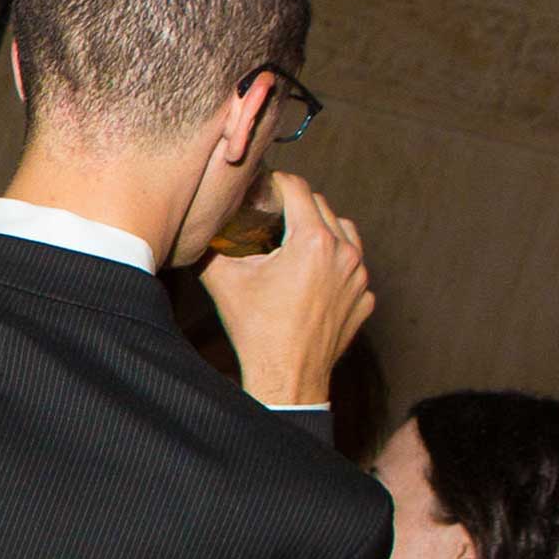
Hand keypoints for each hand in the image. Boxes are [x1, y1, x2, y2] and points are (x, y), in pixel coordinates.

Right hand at [200, 172, 373, 406]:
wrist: (286, 375)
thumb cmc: (257, 330)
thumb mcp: (223, 282)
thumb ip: (210, 248)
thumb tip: (194, 230)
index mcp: (312, 241)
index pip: (297, 190)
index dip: (276, 183)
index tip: (262, 188)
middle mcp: (343, 253)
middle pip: (322, 206)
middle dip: (297, 205)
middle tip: (272, 214)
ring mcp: (359, 277)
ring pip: (345, 232)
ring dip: (321, 229)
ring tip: (295, 242)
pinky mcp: (364, 298)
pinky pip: (353, 267)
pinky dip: (334, 264)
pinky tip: (311, 278)